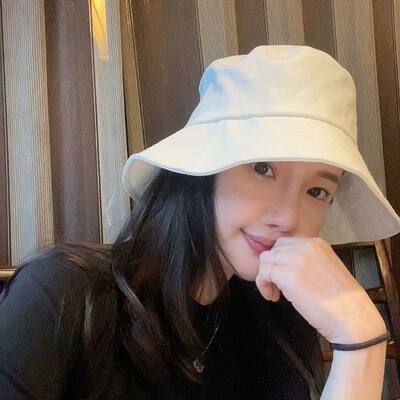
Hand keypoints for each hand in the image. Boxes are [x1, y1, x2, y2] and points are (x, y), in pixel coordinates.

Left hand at [255, 236, 385, 343]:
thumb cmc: (341, 302)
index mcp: (317, 243)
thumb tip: (284, 265)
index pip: (285, 244)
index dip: (280, 262)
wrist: (354, 318)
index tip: (284, 279)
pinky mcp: (288, 275)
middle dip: (271, 268)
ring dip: (266, 277)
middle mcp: (306, 246)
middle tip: (277, 287)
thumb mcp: (325, 269)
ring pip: (265, 260)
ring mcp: (296, 258)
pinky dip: (263, 286)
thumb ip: (307, 261)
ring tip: (276, 294)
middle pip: (273, 250)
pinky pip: (263, 273)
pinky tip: (274, 297)